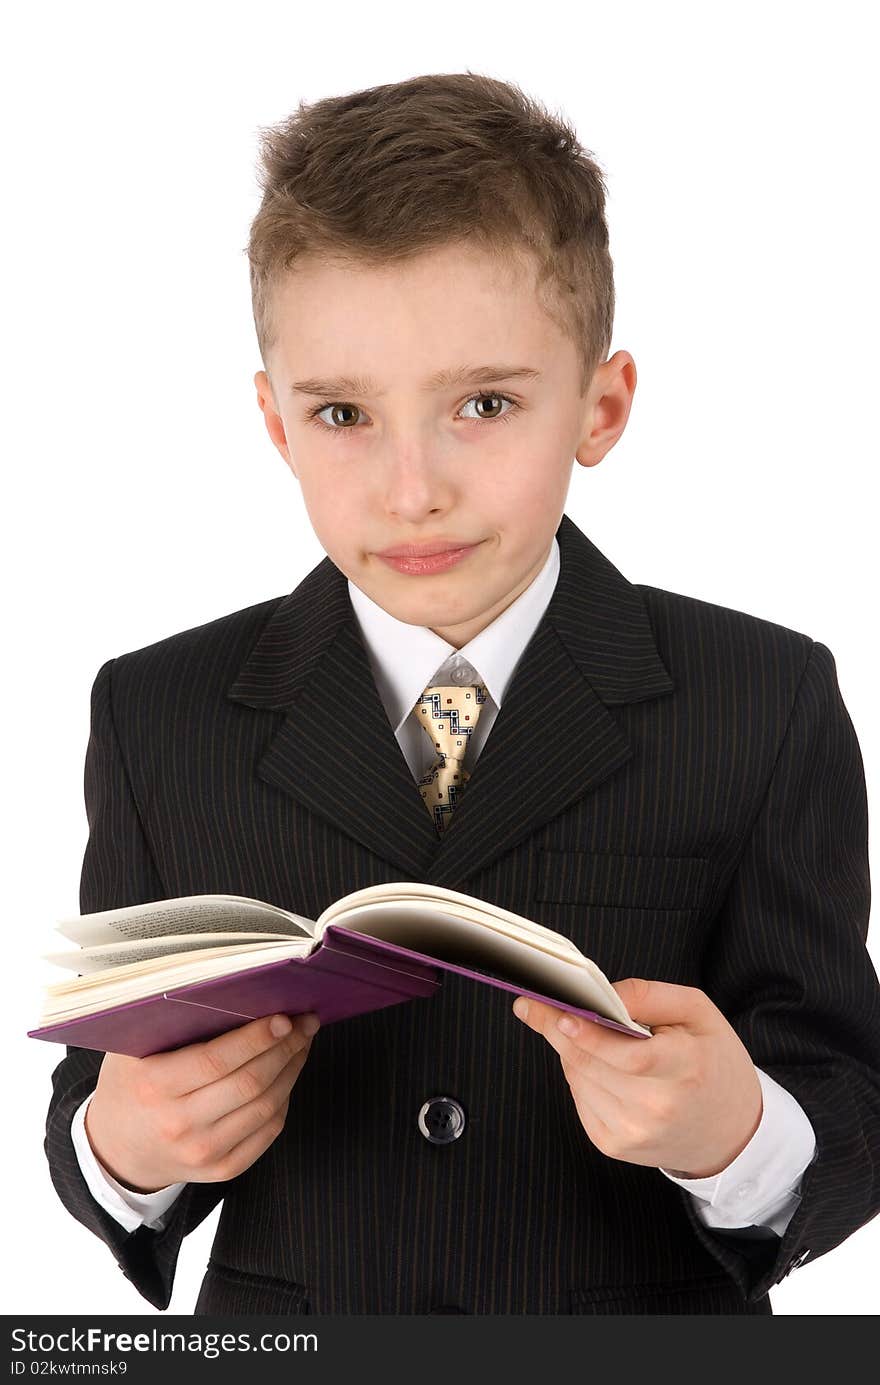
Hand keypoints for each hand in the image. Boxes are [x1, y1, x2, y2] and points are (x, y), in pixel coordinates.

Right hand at [84, 1012, 318, 1191]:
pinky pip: (268, 1130)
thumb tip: (230, 987)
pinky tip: (287, 1075)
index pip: (217, 1060)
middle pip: (250, 1082)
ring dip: (292, 1069)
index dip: (257, 1038)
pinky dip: (285, 1098)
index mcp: (155, 1086)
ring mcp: (203, 1152)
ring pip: (266, 1106)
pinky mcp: (222, 1169)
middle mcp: (180, 1124)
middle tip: (306, 1022)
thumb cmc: (131, 1084)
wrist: (117, 1149)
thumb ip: (171, 1022)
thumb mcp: (133, 1048)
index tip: (284, 1017)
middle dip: (287, 1047)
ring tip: (302, 1043)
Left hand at [512, 978, 762, 1176]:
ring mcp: (633, 1132)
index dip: (587, 1032)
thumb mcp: (697, 1012)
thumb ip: (649, 996)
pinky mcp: (614, 1145)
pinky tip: (599, 1065)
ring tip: (582, 1032)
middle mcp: (657, 1108)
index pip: (627, 1054)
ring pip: (578, 1078)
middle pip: (590, 1064)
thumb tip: (602, 994)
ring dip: (571, 1051)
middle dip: (559, 1030)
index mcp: (686, 1069)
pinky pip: (579, 1098)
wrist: (731, 1131)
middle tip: (535, 1006)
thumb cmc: (713, 1060)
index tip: (557, 1011)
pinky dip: (580, 1075)